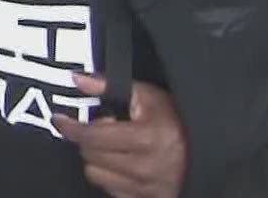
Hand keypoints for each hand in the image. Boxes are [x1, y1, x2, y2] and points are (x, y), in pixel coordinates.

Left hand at [51, 75, 186, 197]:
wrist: (208, 151)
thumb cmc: (177, 121)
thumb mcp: (148, 95)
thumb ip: (110, 85)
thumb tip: (77, 80)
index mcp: (146, 139)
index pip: (92, 137)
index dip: (71, 127)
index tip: (59, 120)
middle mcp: (145, 168)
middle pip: (90, 156)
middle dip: (90, 140)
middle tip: (106, 128)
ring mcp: (147, 189)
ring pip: (96, 176)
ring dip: (98, 160)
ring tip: (115, 147)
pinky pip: (111, 191)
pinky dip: (110, 177)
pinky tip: (123, 163)